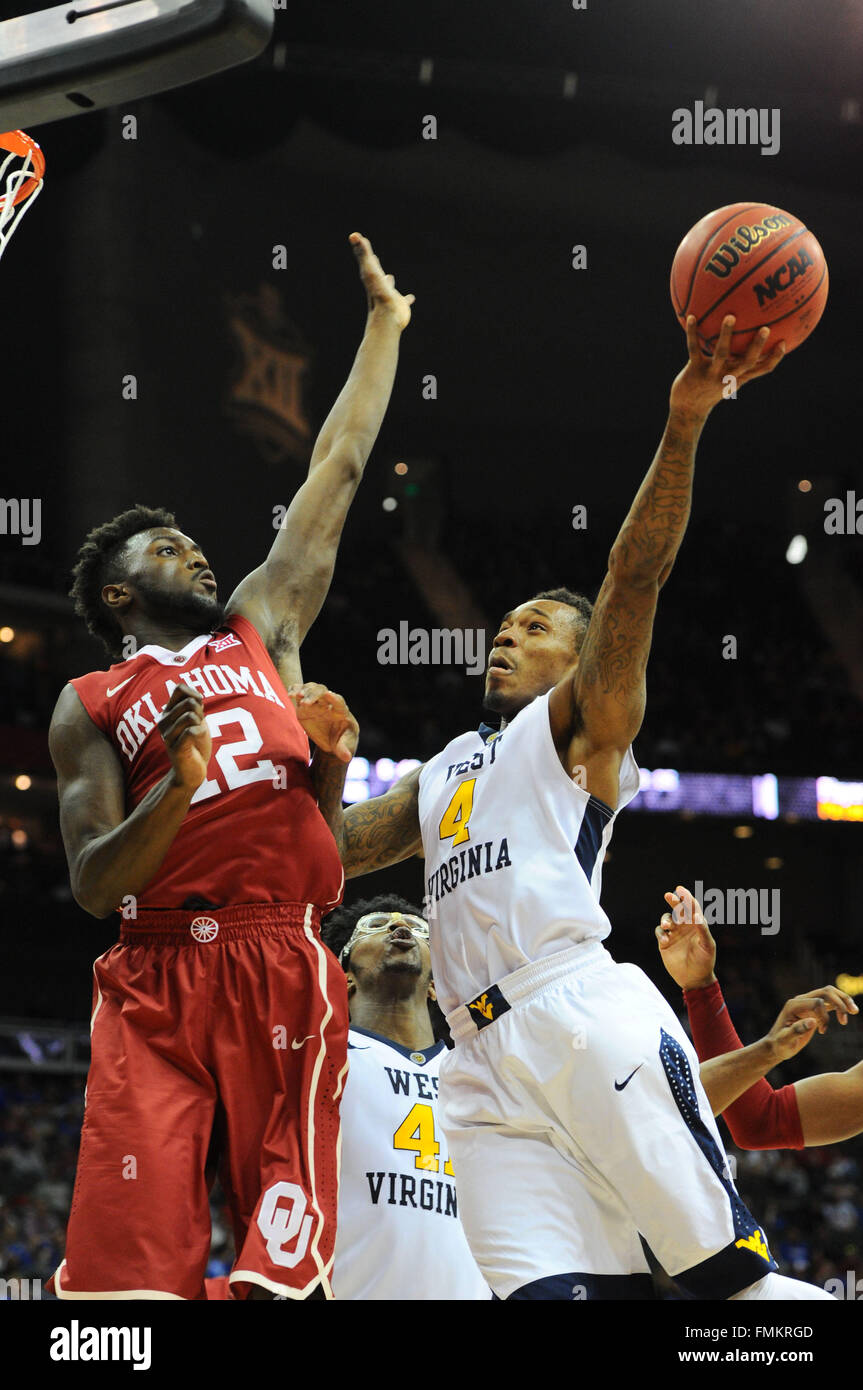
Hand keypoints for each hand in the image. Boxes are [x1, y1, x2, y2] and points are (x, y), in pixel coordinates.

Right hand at [159, 684, 210, 790]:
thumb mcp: (196, 720)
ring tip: (195, 737)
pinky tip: (196, 743)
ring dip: (200, 726)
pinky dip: (200, 734)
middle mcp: (163, 722)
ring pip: (190, 716)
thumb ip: (194, 705)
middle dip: (200, 714)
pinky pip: (191, 731)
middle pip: (189, 702)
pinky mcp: (175, 748)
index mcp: (168, 713)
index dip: (195, 696)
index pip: (180, 688)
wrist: (191, 771)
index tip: (198, 711)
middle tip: (197, 728)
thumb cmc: (195, 744)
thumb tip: (194, 695)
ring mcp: (168, 735)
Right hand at [286, 683, 358, 763]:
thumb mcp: (343, 747)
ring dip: (304, 690)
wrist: (332, 740)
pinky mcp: (304, 706)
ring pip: (311, 688)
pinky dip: (295, 690)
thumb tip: (346, 758)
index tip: (328, 695)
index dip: (334, 698)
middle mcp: (328, 704)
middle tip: (305, 702)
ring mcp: (316, 703)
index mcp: (341, 712)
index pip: (338, 701)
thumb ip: (344, 750)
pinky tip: (290, 695)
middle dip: (314, 694)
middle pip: (322, 691)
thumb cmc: (341, 741)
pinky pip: (300, 692)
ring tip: (295, 696)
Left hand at [350, 232, 414, 328]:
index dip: (364, 250)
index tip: (360, 242)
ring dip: (389, 282)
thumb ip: (363, 252)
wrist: (387, 319)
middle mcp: (380, 286)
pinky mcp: (400, 307)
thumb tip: (353, 235)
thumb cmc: (379, 294)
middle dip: (374, 265)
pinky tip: (411, 298)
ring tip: (389, 277)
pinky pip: (404, 301)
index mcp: (373, 278)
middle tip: (373, 257)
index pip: (367, 260)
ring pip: (389, 287)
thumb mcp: (370, 269)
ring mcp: (390, 296)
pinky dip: (407, 299)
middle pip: (376, 273)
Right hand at [655, 884, 716, 990]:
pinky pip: (659, 932)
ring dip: (665, 919)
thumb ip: (702, 929)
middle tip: (669, 895)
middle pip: (677, 909)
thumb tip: (696, 915)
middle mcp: (684, 926)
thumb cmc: (705, 961)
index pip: (691, 907)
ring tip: (667, 925)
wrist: (695, 978)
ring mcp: (674, 934)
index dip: (686, 897)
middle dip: (673, 901)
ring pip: (666, 919)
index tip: (681, 889)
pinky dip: (660, 933)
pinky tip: (665, 939)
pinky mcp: (664, 942)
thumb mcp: (707, 945)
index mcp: (696, 924)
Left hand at [669, 314, 784, 417]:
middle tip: (766, 328)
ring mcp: (711, 374)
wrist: (688, 408)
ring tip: (730, 316)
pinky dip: (692, 333)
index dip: (774, 358)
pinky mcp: (694, 370)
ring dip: (726, 335)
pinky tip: (691, 316)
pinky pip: (694, 348)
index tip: (784, 341)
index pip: (762, 369)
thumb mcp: (728, 378)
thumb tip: (748, 342)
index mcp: (739, 377)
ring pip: (721, 353)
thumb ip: (739, 363)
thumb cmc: (711, 389)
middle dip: (757, 346)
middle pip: (747, 362)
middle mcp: (728, 376)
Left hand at [764, 986, 858, 1064]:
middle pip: (826, 992)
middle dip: (840, 1003)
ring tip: (854, 1012)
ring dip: (843, 1000)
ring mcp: (807, 1003)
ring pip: (829, 993)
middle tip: (847, 1019)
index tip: (822, 1031)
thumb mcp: (785, 1040)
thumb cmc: (780, 1044)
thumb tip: (812, 1021)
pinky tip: (847, 1014)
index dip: (824, 1016)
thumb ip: (796, 1030)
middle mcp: (801, 1000)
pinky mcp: (813, 1009)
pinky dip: (840, 1006)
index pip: (816, 1002)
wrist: (777, 1046)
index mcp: (793, 1005)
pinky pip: (829, 1002)